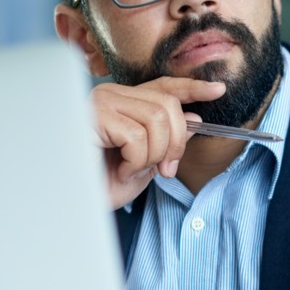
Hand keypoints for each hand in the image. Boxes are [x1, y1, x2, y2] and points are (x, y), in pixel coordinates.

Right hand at [89, 77, 225, 207]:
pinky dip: (136, 161)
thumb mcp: (145, 163)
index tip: (218, 89)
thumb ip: (166, 140)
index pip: (164, 86)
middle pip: (168, 105)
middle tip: (164, 170)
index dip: (192, 87)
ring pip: (157, 120)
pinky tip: (119, 171)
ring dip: (153, 155)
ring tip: (132, 171)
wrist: (71, 203)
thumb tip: (193, 118)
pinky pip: (137, 136)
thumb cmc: (100, 184)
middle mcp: (112, 95)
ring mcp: (101, 102)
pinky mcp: (93, 116)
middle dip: (176, 142)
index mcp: (124, 103)